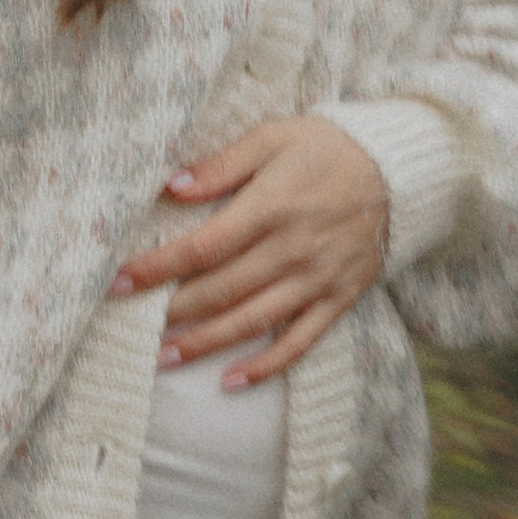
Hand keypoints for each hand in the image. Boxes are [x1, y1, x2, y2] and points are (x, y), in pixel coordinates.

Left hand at [113, 114, 388, 385]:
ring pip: (251, 322)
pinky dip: (266, 366)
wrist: (400, 169)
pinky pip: (299, 342)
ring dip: (204, 344)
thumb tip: (173, 186)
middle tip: (127, 323)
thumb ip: (223, 163)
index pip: (202, 247)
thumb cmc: (327, 148)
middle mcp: (292, 249)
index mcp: (272, 207)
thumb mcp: (274, 137)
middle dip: (170, 310)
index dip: (156, 268)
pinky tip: (230, 382)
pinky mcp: (338, 299)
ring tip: (162, 358)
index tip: (117, 282)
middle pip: (220, 290)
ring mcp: (317, 279)